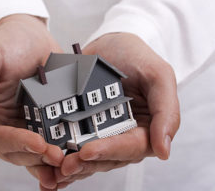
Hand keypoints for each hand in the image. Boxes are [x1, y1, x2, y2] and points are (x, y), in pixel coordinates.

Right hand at [0, 14, 63, 188]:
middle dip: (38, 157)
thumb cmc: (5, 43)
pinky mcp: (43, 121)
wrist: (30, 35)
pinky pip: (50, 141)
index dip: (18, 144)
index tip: (39, 144)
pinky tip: (72, 159)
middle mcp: (3, 124)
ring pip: (34, 152)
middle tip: (59, 158)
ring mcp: (24, 124)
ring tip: (68, 166)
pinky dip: (59, 152)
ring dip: (49, 162)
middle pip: (17, 152)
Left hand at [53, 33, 179, 188]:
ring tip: (53, 170)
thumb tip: (164, 152)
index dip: (110, 151)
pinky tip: (48, 165)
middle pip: (108, 158)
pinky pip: (76, 146)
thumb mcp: (158, 75)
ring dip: (73, 166)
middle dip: (86, 164)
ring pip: (90, 158)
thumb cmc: (136, 57)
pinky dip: (64, 156)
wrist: (110, 45)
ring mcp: (103, 133)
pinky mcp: (84, 127)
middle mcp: (124, 135)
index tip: (87, 151)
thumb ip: (167, 111)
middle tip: (64, 166)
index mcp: (146, 128)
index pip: (131, 147)